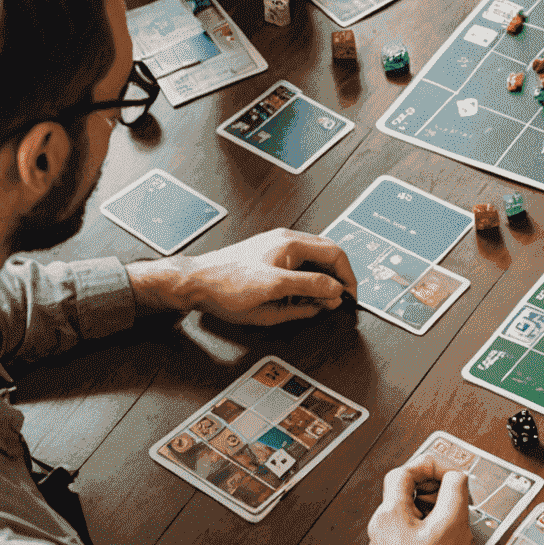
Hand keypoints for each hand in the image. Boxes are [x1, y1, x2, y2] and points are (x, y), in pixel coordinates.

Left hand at [128, 229, 356, 324]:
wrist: (195, 283)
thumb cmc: (226, 285)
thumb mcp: (273, 292)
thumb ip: (310, 290)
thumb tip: (334, 293)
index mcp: (291, 244)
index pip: (336, 255)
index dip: (347, 278)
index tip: (349, 297)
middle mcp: (286, 241)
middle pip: (327, 256)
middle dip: (337, 280)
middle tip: (338, 301)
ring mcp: (277, 247)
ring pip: (313, 263)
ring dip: (320, 282)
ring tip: (315, 303)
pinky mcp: (268, 256)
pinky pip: (298, 266)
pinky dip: (306, 281)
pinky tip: (298, 297)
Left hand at [361, 458, 471, 544]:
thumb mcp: (451, 526)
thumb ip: (455, 493)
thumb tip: (457, 477)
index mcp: (391, 511)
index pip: (405, 471)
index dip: (430, 466)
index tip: (450, 473)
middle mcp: (383, 525)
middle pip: (407, 491)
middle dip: (434, 490)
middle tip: (454, 498)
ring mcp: (385, 544)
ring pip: (411, 514)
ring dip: (433, 512)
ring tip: (453, 525)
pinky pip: (410, 534)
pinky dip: (428, 531)